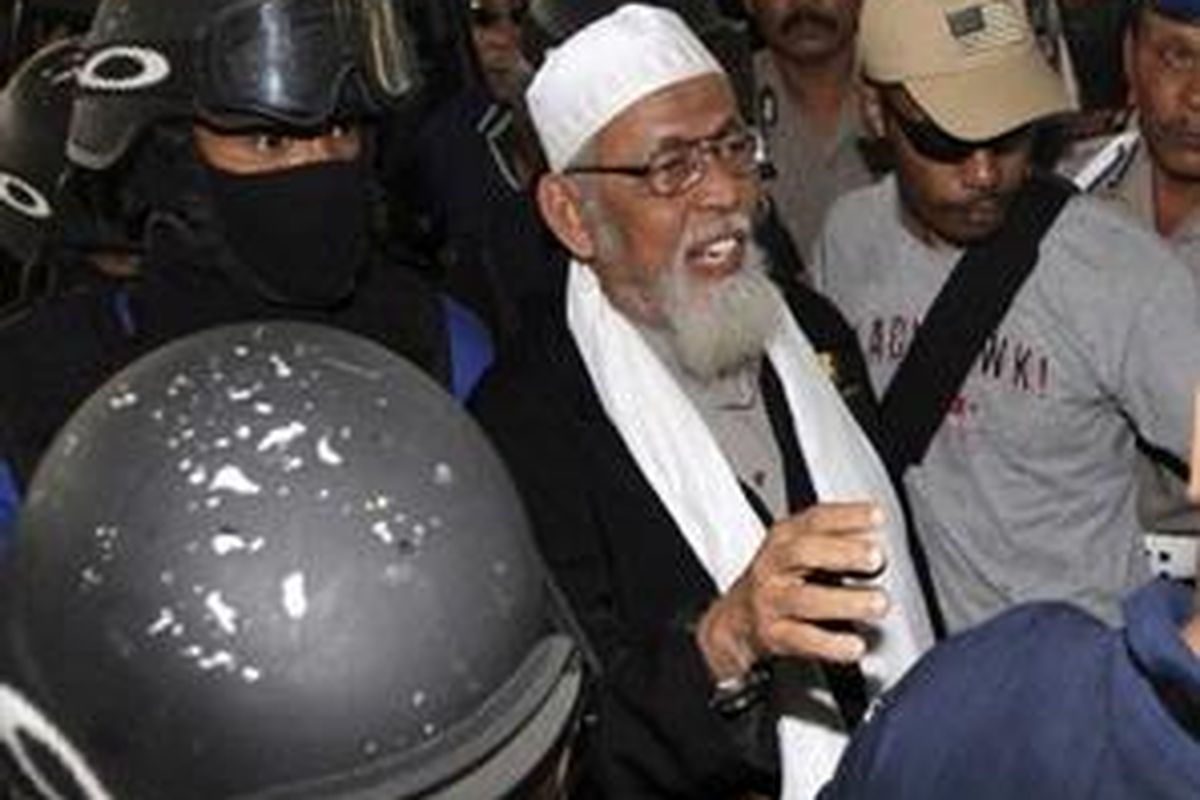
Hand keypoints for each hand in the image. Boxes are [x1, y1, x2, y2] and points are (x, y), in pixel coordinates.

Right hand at [695, 501, 888, 680]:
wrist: (737, 620)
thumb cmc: (779, 580)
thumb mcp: (801, 550)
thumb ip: (837, 541)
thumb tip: (873, 540)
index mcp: (783, 538)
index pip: (814, 520)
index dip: (846, 516)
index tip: (876, 516)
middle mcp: (772, 566)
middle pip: (801, 553)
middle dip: (842, 553)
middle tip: (876, 559)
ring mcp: (770, 600)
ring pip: (804, 600)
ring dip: (845, 601)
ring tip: (878, 602)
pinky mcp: (773, 635)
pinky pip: (803, 640)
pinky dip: (831, 644)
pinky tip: (854, 644)